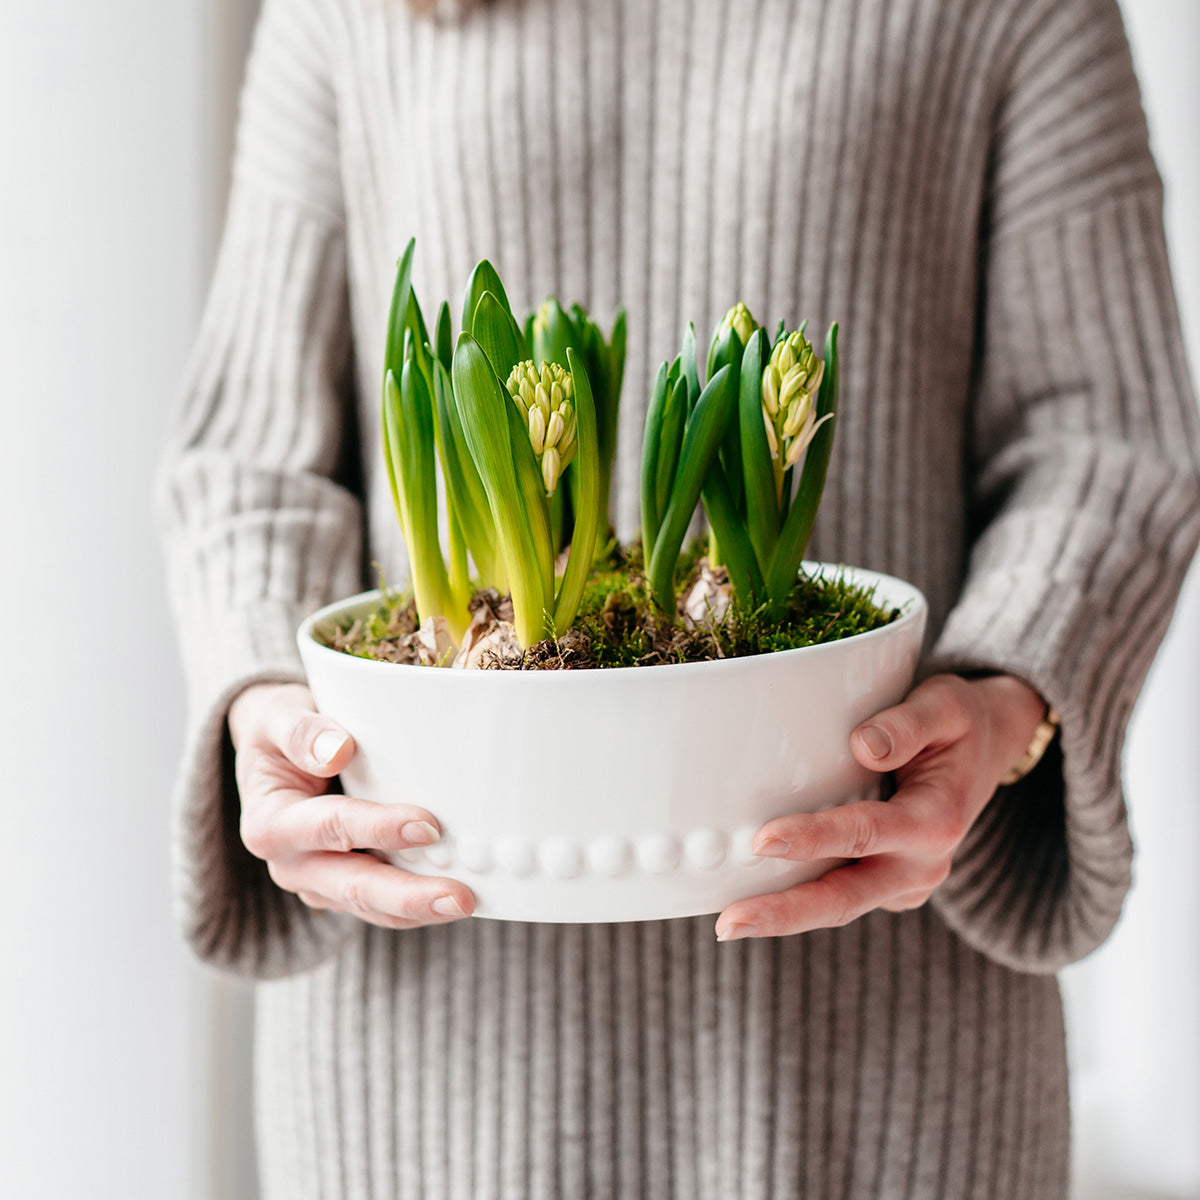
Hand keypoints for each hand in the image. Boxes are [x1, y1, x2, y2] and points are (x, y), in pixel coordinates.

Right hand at [228, 682, 475, 929]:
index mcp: (271, 824)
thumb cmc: (282, 733)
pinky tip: (457, 897)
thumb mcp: (277, 718)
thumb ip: (300, 732)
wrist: (275, 754)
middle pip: (353, 887)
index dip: (378, 829)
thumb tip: (337, 751)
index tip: (427, 825)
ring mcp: (319, 883)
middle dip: (408, 895)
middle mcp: (292, 863)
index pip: (331, 828)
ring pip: (372, 908)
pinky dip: (418, 906)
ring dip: (420, 910)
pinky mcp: (344, 889)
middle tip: (459, 897)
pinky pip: (382, 906)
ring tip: (466, 903)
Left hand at [714, 673, 1046, 940]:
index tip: (763, 840)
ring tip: (727, 923)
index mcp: (937, 822)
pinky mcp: (886, 885)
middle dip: (784, 914)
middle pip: (844, 898)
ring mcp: (904, 883)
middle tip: (728, 924)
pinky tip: (749, 895)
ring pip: (837, 905)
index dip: (814, 838)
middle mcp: (922, 865)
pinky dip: (796, 898)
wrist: (987, 749)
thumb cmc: (958, 722)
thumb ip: (908, 723)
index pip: (865, 833)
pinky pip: (839, 894)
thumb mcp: (946, 704)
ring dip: (783, 916)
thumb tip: (863, 745)